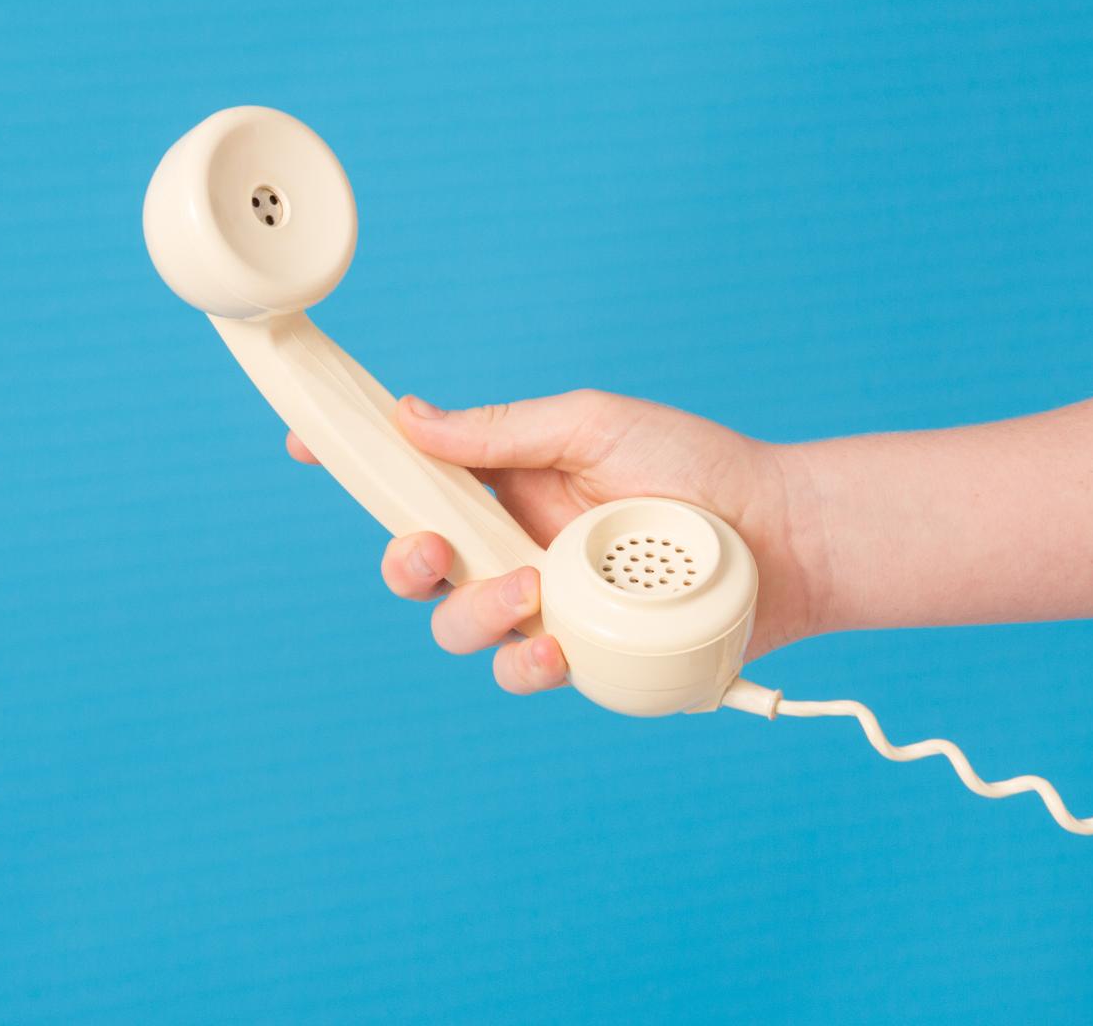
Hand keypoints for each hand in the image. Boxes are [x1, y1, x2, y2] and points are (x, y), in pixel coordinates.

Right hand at [285, 390, 819, 694]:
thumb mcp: (593, 425)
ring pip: (458, 626)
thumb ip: (500, 431)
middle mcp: (515, 543)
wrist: (785, 535)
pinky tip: (553, 647)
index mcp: (508, 480)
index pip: (414, 474)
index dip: (355, 463)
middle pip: (418, 564)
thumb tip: (410, 420)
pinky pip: (523, 673)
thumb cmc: (698, 467)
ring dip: (472, 613)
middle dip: (403, 561)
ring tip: (528, 593)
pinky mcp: (582, 655)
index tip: (307, 445)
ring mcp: (545, 603)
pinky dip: (525, 664)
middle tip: (431, 550)